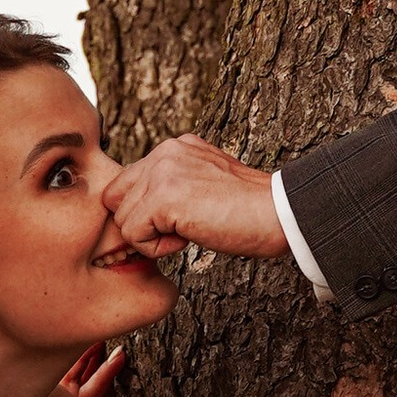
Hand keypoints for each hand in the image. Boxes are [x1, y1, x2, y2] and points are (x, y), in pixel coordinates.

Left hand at [100, 135, 288, 266]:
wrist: (280, 214)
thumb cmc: (251, 211)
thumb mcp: (206, 184)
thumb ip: (174, 186)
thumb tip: (144, 212)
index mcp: (175, 147)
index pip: (128, 183)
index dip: (144, 211)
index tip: (179, 222)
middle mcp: (164, 152)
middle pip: (115, 199)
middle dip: (139, 223)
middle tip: (177, 231)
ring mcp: (163, 172)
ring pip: (122, 219)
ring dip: (151, 237)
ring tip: (189, 232)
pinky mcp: (164, 197)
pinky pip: (133, 234)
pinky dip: (157, 248)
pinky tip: (187, 239)